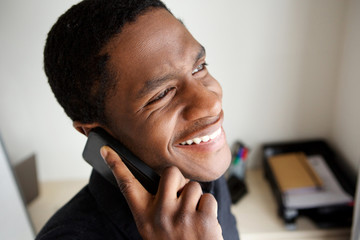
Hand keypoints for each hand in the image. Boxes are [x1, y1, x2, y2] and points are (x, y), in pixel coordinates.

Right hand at [100, 146, 222, 239]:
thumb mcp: (153, 229)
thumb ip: (155, 206)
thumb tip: (168, 181)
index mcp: (144, 216)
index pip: (127, 185)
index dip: (116, 166)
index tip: (107, 150)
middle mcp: (160, 214)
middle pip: (171, 173)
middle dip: (179, 182)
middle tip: (180, 199)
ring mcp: (182, 216)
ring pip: (193, 186)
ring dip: (195, 199)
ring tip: (192, 218)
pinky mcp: (203, 219)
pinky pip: (207, 197)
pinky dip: (208, 208)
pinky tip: (203, 223)